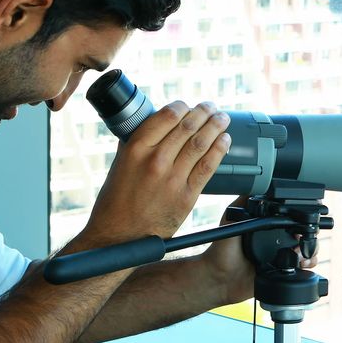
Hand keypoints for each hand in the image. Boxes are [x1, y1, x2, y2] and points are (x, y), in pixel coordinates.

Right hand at [84, 101, 230, 245]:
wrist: (119, 236)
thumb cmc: (116, 201)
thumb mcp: (120, 164)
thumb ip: (135, 143)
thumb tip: (152, 125)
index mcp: (136, 148)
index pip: (167, 115)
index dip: (183, 106)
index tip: (188, 106)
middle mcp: (155, 160)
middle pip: (188, 126)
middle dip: (204, 112)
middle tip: (211, 107)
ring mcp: (172, 178)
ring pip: (201, 143)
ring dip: (216, 126)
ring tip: (222, 118)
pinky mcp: (186, 196)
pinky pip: (208, 167)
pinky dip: (219, 150)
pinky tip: (225, 141)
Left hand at [200, 196, 318, 305]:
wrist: (220, 278)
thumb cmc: (221, 249)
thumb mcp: (231, 218)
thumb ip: (244, 202)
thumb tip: (258, 185)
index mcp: (268, 223)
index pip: (291, 214)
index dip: (301, 213)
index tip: (305, 214)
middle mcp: (277, 237)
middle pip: (305, 230)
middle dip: (310, 233)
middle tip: (301, 238)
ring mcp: (282, 253)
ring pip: (309, 247)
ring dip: (311, 248)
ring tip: (300, 252)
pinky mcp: (284, 270)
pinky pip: (304, 265)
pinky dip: (308, 263)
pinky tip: (301, 262)